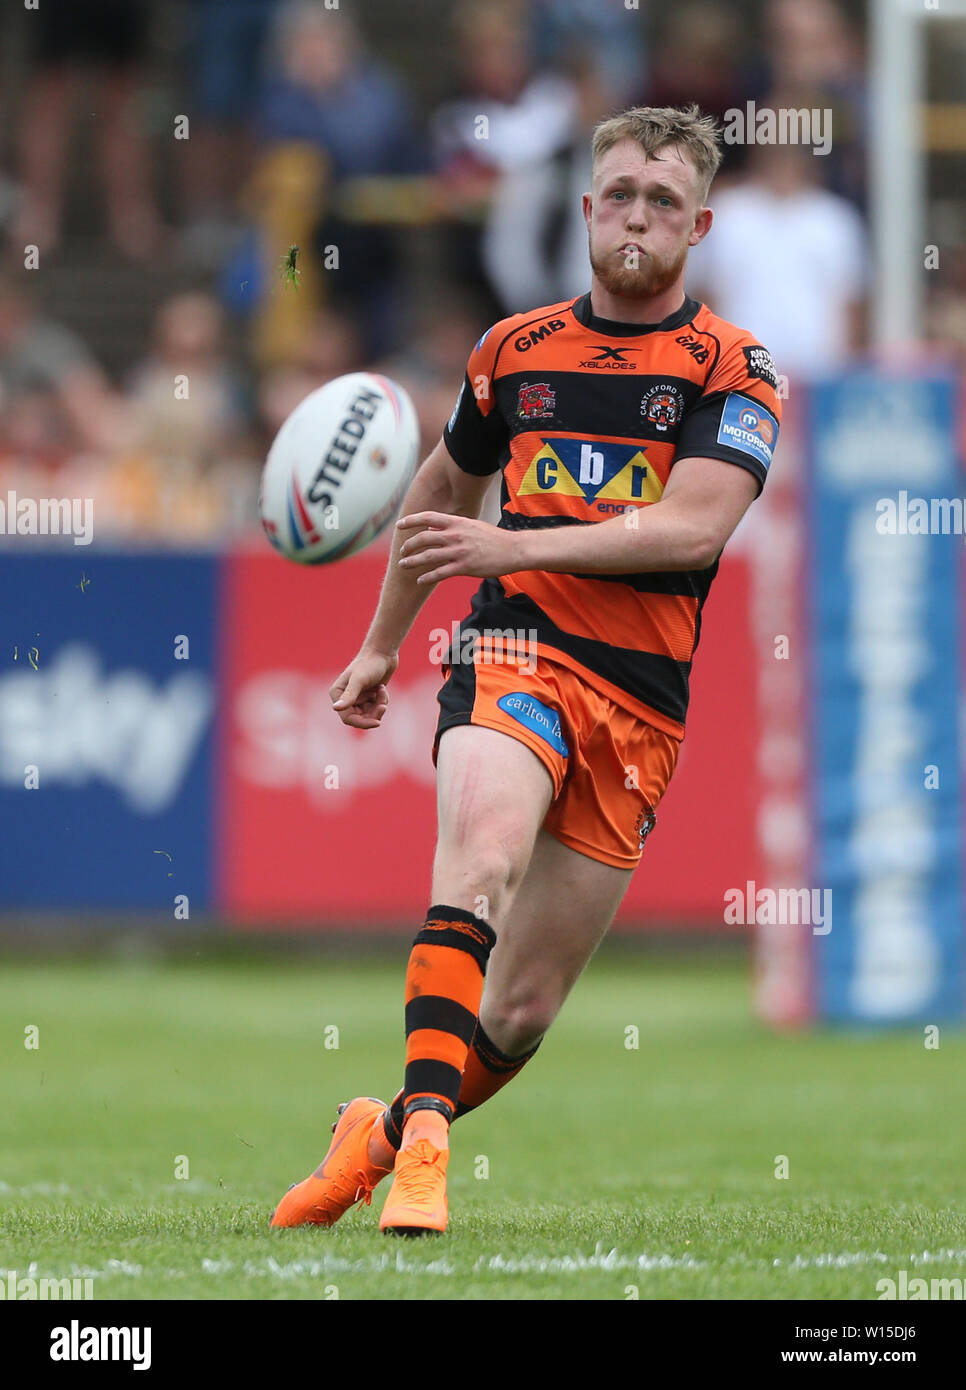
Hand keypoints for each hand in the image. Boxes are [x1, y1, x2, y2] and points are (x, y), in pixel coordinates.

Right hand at [330, 648, 397, 728]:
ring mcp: (357, 698)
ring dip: (379, 705)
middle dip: (373, 713)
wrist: (383, 653)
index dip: (362, 723)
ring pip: (369, 714)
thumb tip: (335, 708)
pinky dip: (382, 700)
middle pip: (360, 719)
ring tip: (382, 690)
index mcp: (337, 694)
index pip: (347, 718)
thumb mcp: (360, 680)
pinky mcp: (368, 696)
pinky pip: (376, 708)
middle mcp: (345, 697)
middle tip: (384, 706)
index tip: (377, 722)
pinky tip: (382, 688)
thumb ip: (349, 695)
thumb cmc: (370, 664)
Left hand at [396, 512, 523, 583]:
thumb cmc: (493, 538)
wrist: (513, 550)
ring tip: (404, 565)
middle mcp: (455, 535)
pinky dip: (426, 577)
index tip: (399, 525)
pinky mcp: (464, 567)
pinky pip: (439, 573)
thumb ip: (452, 527)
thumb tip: (431, 528)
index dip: (410, 520)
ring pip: (427, 557)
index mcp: (457, 523)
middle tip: (402, 552)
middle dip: (408, 546)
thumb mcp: (471, 526)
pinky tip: (420, 580)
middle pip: (423, 539)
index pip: (427, 517)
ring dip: (412, 562)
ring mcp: (459, 552)